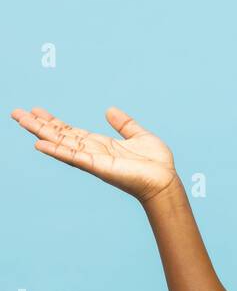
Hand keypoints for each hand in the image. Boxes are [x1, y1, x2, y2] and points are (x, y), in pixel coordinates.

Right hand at [11, 106, 179, 203]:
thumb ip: (124, 124)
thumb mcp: (139, 135)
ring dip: (41, 133)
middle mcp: (92, 151)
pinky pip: (74, 157)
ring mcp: (93, 159)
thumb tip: (109, 110)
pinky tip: (39, 144)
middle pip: (60, 136)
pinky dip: (57, 150)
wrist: (165, 180)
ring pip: (62, 143)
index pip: (71, 131)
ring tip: (22, 121)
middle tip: (17, 113)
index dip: (54, 121)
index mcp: (101, 144)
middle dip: (39, 125)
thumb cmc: (155, 162)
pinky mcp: (98, 166)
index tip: (37, 111)